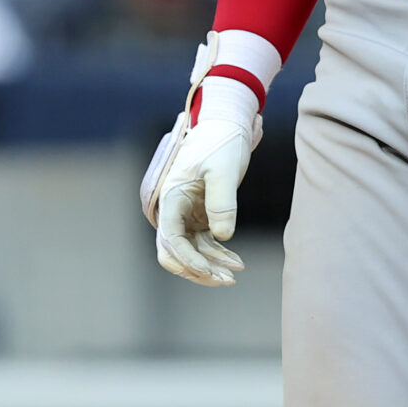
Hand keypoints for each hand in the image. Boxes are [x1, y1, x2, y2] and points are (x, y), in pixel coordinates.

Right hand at [141, 49, 262, 286]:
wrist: (226, 126)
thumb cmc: (221, 144)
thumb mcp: (224, 170)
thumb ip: (223, 203)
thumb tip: (224, 237)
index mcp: (171, 197)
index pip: (170, 238)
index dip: (188, 259)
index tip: (211, 271)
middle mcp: (173, 209)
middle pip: (173, 252)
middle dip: (196, 270)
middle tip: (225, 280)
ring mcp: (186, 214)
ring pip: (190, 251)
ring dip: (210, 265)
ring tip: (236, 271)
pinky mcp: (200, 215)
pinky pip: (204, 243)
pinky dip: (218, 255)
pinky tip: (236, 261)